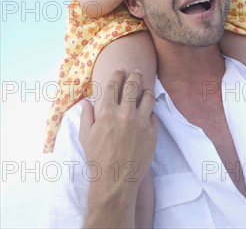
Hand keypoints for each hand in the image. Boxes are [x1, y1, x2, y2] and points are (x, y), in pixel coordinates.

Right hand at [80, 70, 157, 202]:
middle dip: (134, 75)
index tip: (120, 71)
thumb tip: (87, 102)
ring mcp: (140, 122)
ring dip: (146, 90)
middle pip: (133, 84)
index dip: (117, 74)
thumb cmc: (97, 159)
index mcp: (106, 112)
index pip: (114, 84)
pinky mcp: (152, 132)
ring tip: (144, 90)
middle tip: (135, 72)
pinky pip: (153, 114)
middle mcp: (125, 113)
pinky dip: (149, 112)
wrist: (115, 181)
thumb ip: (86, 116)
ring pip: (148, 96)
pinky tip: (146, 113)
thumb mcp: (86, 136)